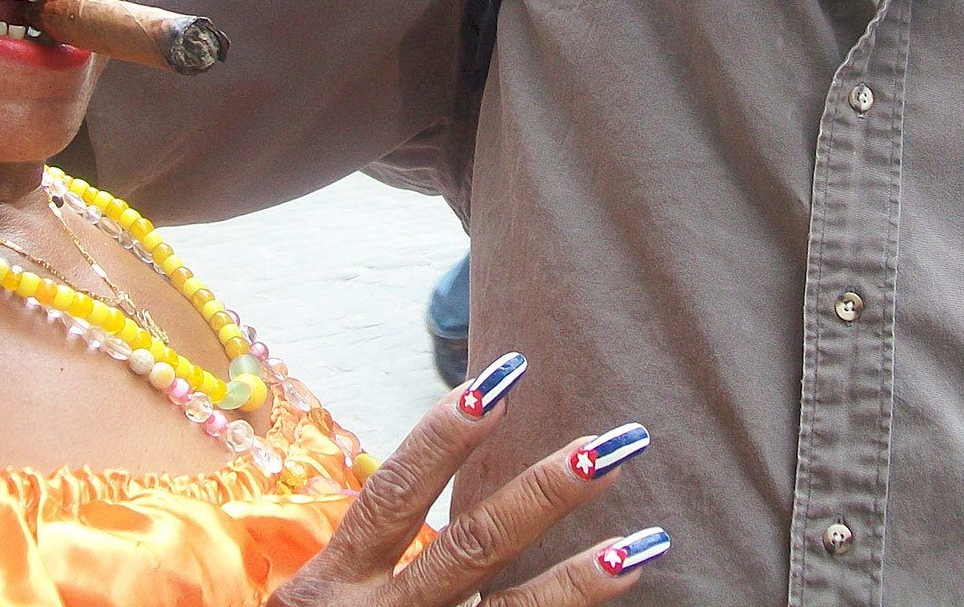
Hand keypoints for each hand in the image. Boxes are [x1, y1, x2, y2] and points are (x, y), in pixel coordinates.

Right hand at [270, 354, 667, 606]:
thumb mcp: (317, 606)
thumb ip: (370, 555)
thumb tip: (447, 470)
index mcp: (335, 583)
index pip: (393, 494)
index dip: (443, 437)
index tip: (502, 378)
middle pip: (470, 549)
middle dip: (544, 495)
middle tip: (611, 445)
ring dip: (579, 583)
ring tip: (647, 545)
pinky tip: (626, 598)